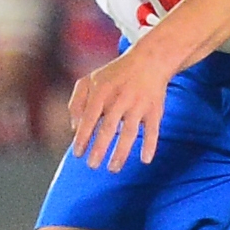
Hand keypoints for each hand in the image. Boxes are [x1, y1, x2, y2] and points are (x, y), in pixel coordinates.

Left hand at [70, 41, 173, 171]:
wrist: (149, 60)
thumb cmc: (114, 75)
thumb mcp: (90, 80)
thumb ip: (76, 103)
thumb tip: (74, 129)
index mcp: (102, 91)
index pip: (90, 118)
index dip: (83, 137)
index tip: (78, 154)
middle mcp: (120, 98)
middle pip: (109, 127)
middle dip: (100, 148)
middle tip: (92, 165)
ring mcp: (139, 104)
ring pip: (130, 132)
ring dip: (121, 152)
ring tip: (113, 169)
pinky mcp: (154, 110)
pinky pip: (153, 130)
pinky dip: (150, 145)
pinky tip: (145, 160)